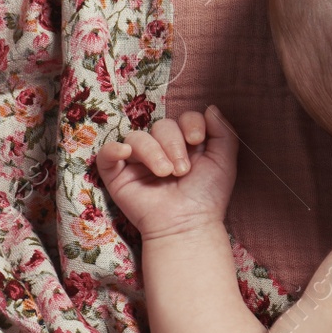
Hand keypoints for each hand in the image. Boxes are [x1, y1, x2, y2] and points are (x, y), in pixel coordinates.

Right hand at [95, 105, 237, 240]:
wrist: (188, 225)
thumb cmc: (207, 196)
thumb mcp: (224, 162)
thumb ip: (224, 133)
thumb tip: (211, 107)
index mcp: (186, 144)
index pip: (184, 118)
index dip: (190, 123)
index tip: (197, 140)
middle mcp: (161, 149)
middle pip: (162, 125)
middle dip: (174, 145)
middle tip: (183, 170)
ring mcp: (138, 161)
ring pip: (138, 137)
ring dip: (153, 152)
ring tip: (166, 174)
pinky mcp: (117, 174)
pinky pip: (106, 152)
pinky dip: (114, 149)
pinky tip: (126, 154)